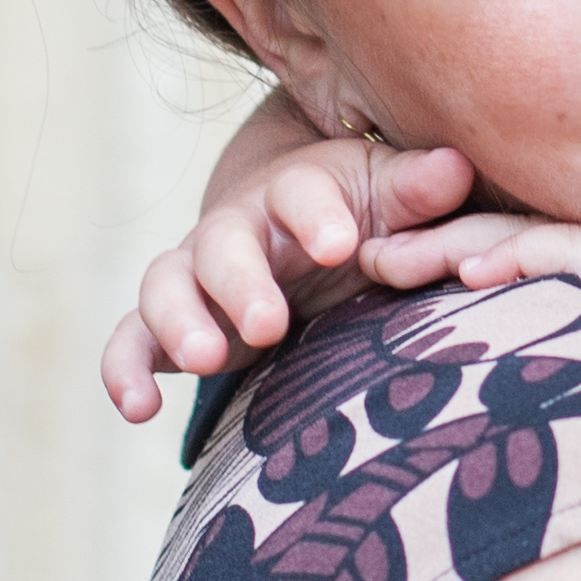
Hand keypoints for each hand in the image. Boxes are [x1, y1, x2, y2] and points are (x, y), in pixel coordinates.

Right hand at [99, 120, 477, 409]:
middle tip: (267, 323)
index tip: (342, 245)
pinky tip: (137, 409)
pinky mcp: (168, 323)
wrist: (293, 222)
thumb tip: (457, 170)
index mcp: (296, 194)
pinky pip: (130, 340)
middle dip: (241, 283)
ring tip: (205, 361)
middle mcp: (236, 229)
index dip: (317, 217)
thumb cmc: (354, 212)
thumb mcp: (389, 195)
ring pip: (165, 286)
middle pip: (224, 245)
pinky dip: (124, 370)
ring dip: (179, 323)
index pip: (300, 194)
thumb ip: (418, 191)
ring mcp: (194, 275)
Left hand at [362, 204, 580, 404]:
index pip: (493, 267)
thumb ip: (559, 403)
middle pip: (491, 244)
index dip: (431, 267)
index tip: (368, 284)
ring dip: (451, 247)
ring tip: (389, 259)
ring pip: (522, 242)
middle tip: (357, 257)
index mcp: (579, 295)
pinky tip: (475, 270)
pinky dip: (523, 257)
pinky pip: (577, 256)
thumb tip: (495, 454)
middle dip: (422, 247)